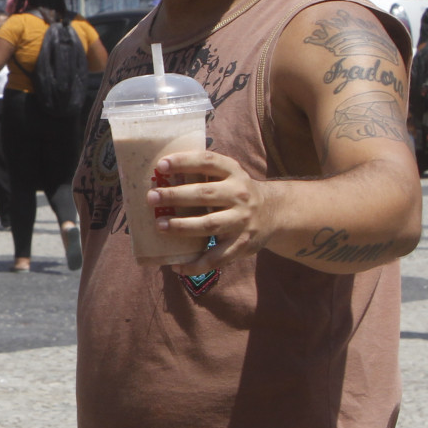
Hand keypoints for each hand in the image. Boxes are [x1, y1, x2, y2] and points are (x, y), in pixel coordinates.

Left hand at [142, 149, 272, 275]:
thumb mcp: (228, 175)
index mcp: (233, 172)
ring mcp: (241, 220)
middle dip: (175, 196)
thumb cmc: (236, 191)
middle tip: (152, 197)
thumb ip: (203, 172)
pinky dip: (195, 265)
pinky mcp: (242, 244)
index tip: (160, 165)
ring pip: (208, 225)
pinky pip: (216, 257)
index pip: (208, 161)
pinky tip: (177, 266)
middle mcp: (239, 194)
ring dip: (181, 226)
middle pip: (204, 194)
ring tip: (160, 226)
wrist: (275, 212)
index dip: (184, 161)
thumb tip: (159, 173)